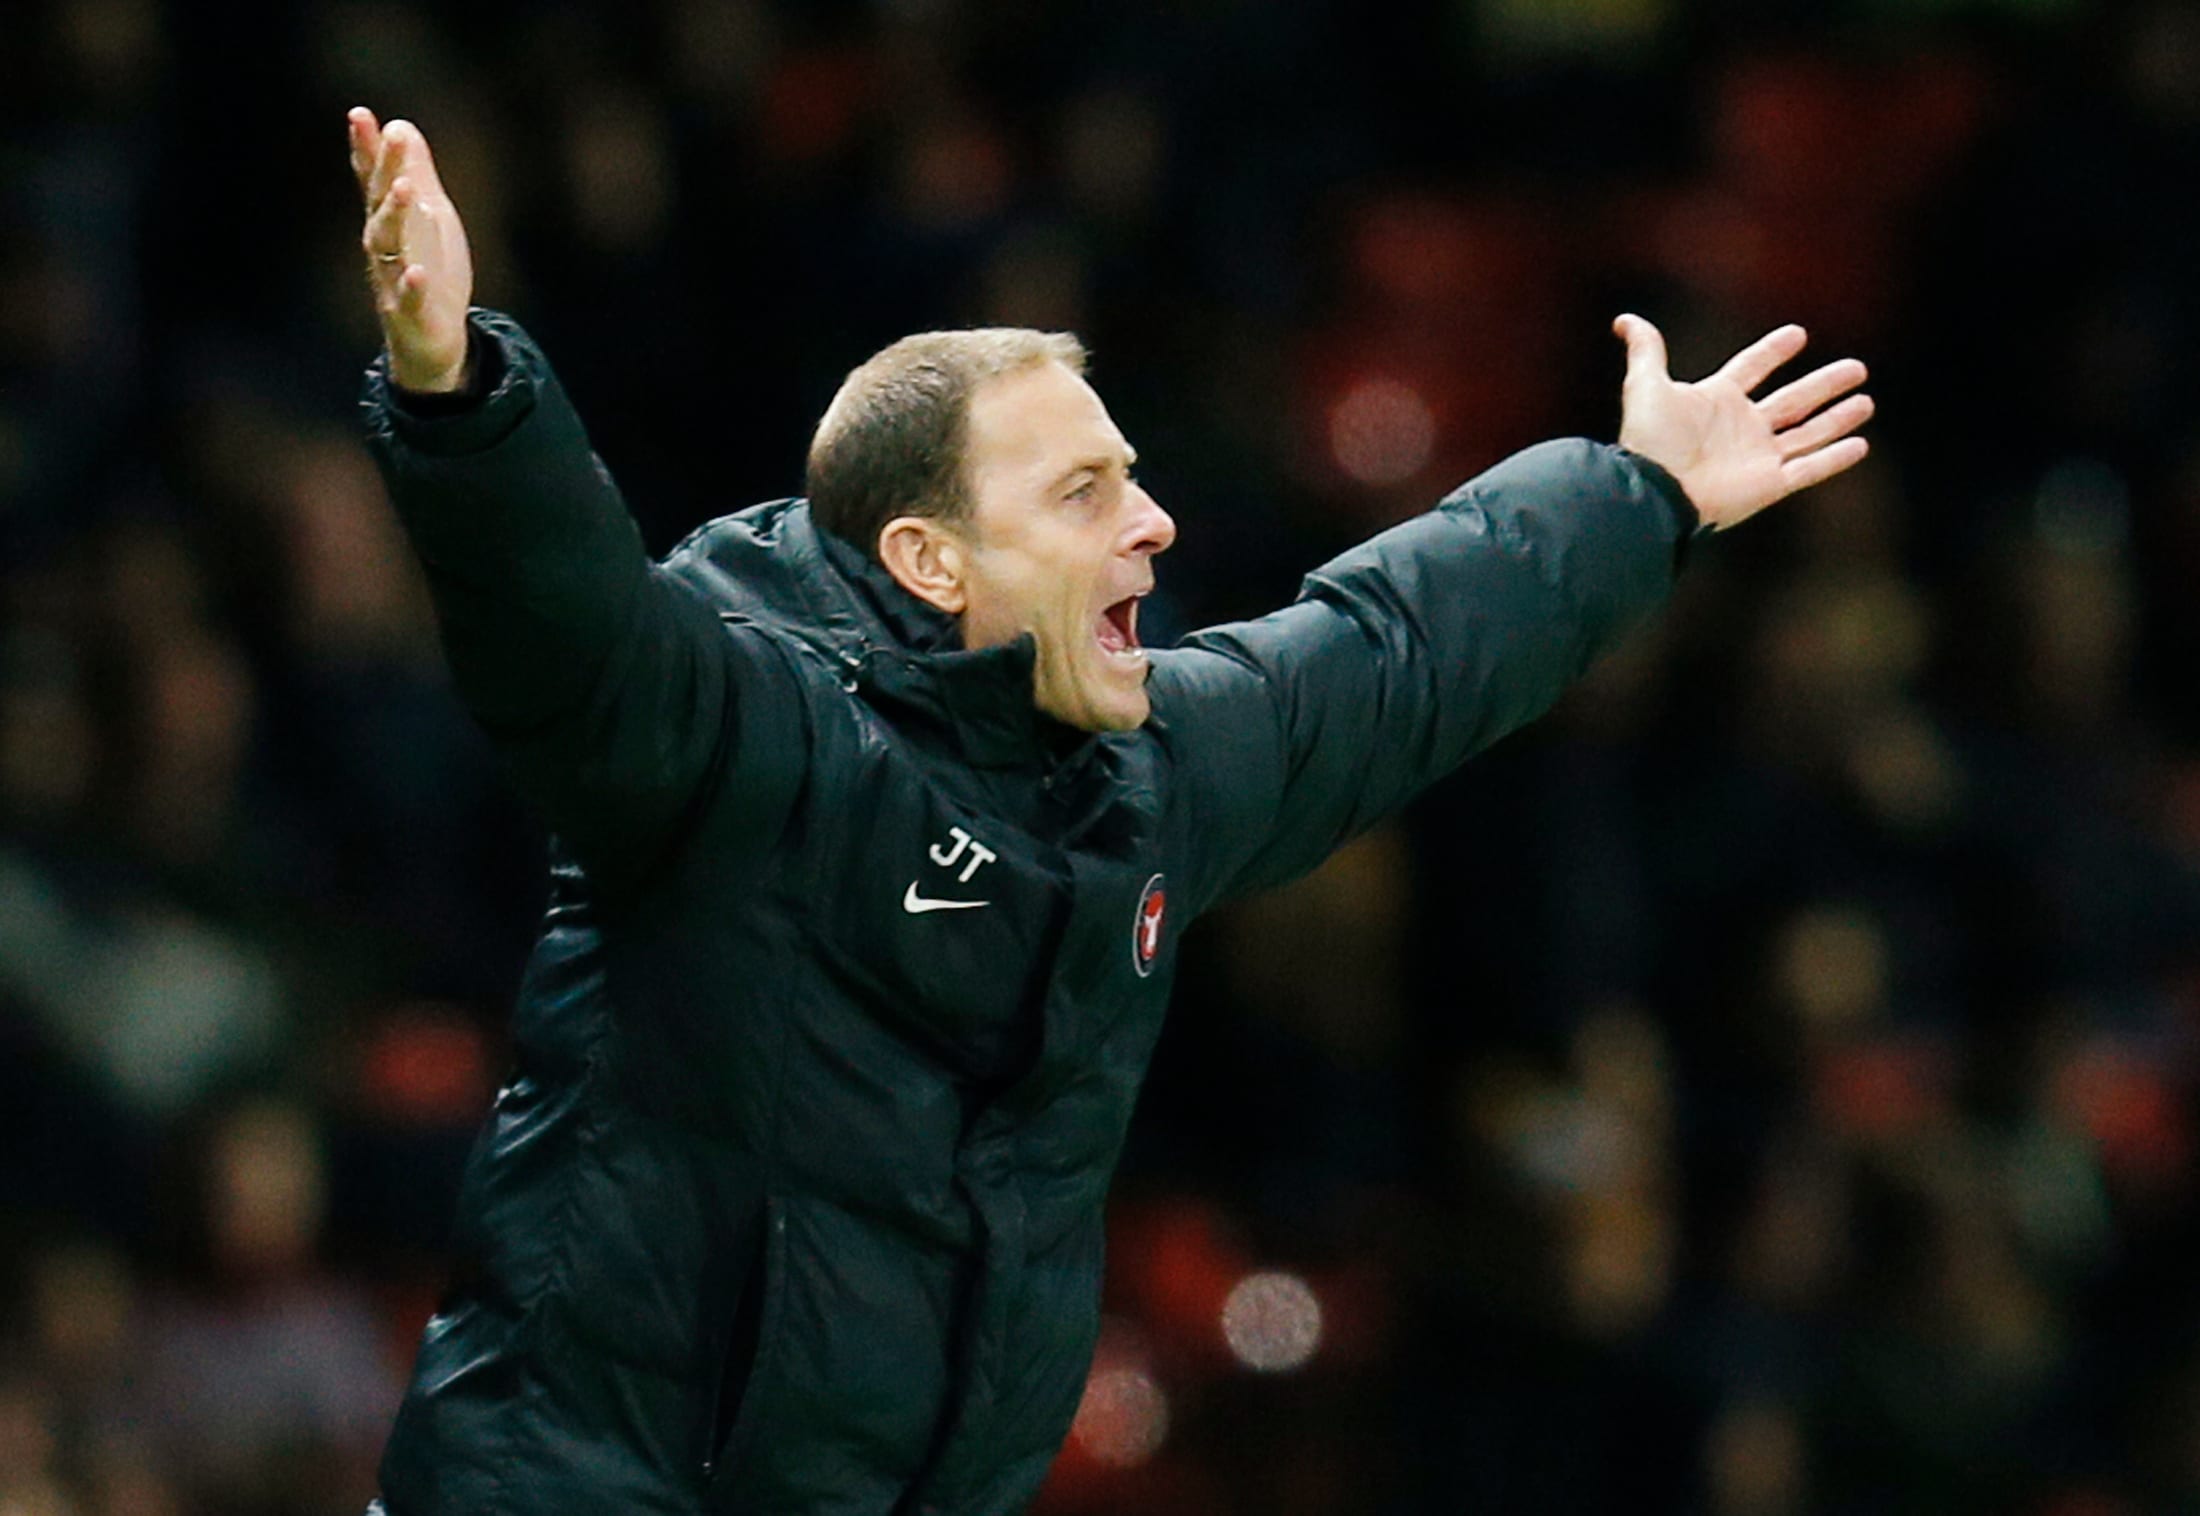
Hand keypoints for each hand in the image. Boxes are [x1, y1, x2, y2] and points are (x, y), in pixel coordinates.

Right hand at [348, 107, 473, 393]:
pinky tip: (417, 271)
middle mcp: (384, 247)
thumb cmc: (428, 270)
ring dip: (394, 215)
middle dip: (386, 169)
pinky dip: (411, 286)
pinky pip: (407, 299)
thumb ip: (415, 174)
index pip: (373, 179)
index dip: (366, 147)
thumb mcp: (429, 217)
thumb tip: (400, 126)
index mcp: (389, 222)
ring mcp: (393, 280)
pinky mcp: (410, 314)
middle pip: (381, 204)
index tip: (360, 114)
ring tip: (405, 187)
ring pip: (387, 246)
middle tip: (394, 137)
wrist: (430, 340)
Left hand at [1613, 315, 1872, 530]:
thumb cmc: (1649, 440)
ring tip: (1866, 402)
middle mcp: (1740, 428)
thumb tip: (1625, 319)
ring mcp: (1757, 457)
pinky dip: (1835, 458)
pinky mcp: (1768, 485)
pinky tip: (1860, 445)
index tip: (1798, 334)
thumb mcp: (1645, 385)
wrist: (1655, 491)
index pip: (1751, 369)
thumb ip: (1645, 350)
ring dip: (1837, 419)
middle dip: (1824, 385)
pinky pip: (1809, 469)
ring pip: (1808, 433)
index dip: (1772, 352)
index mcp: (1716, 401)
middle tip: (1857, 368)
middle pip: (1792, 401)